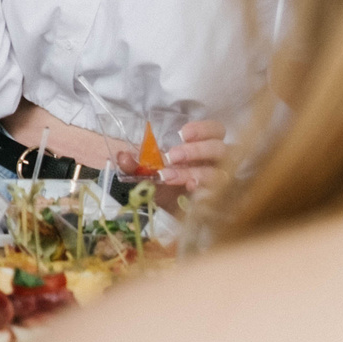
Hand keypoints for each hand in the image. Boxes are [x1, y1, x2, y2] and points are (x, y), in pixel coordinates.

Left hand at [114, 120, 228, 192]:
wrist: (169, 212)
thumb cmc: (165, 183)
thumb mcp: (147, 173)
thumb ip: (134, 165)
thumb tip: (123, 157)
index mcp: (203, 147)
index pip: (216, 130)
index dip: (203, 129)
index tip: (182, 133)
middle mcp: (216, 162)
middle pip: (220, 149)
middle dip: (196, 150)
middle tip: (172, 156)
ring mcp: (220, 182)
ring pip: (219, 172)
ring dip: (195, 172)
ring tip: (170, 176)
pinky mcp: (218, 200)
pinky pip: (219, 195)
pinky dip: (205, 192)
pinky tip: (191, 191)